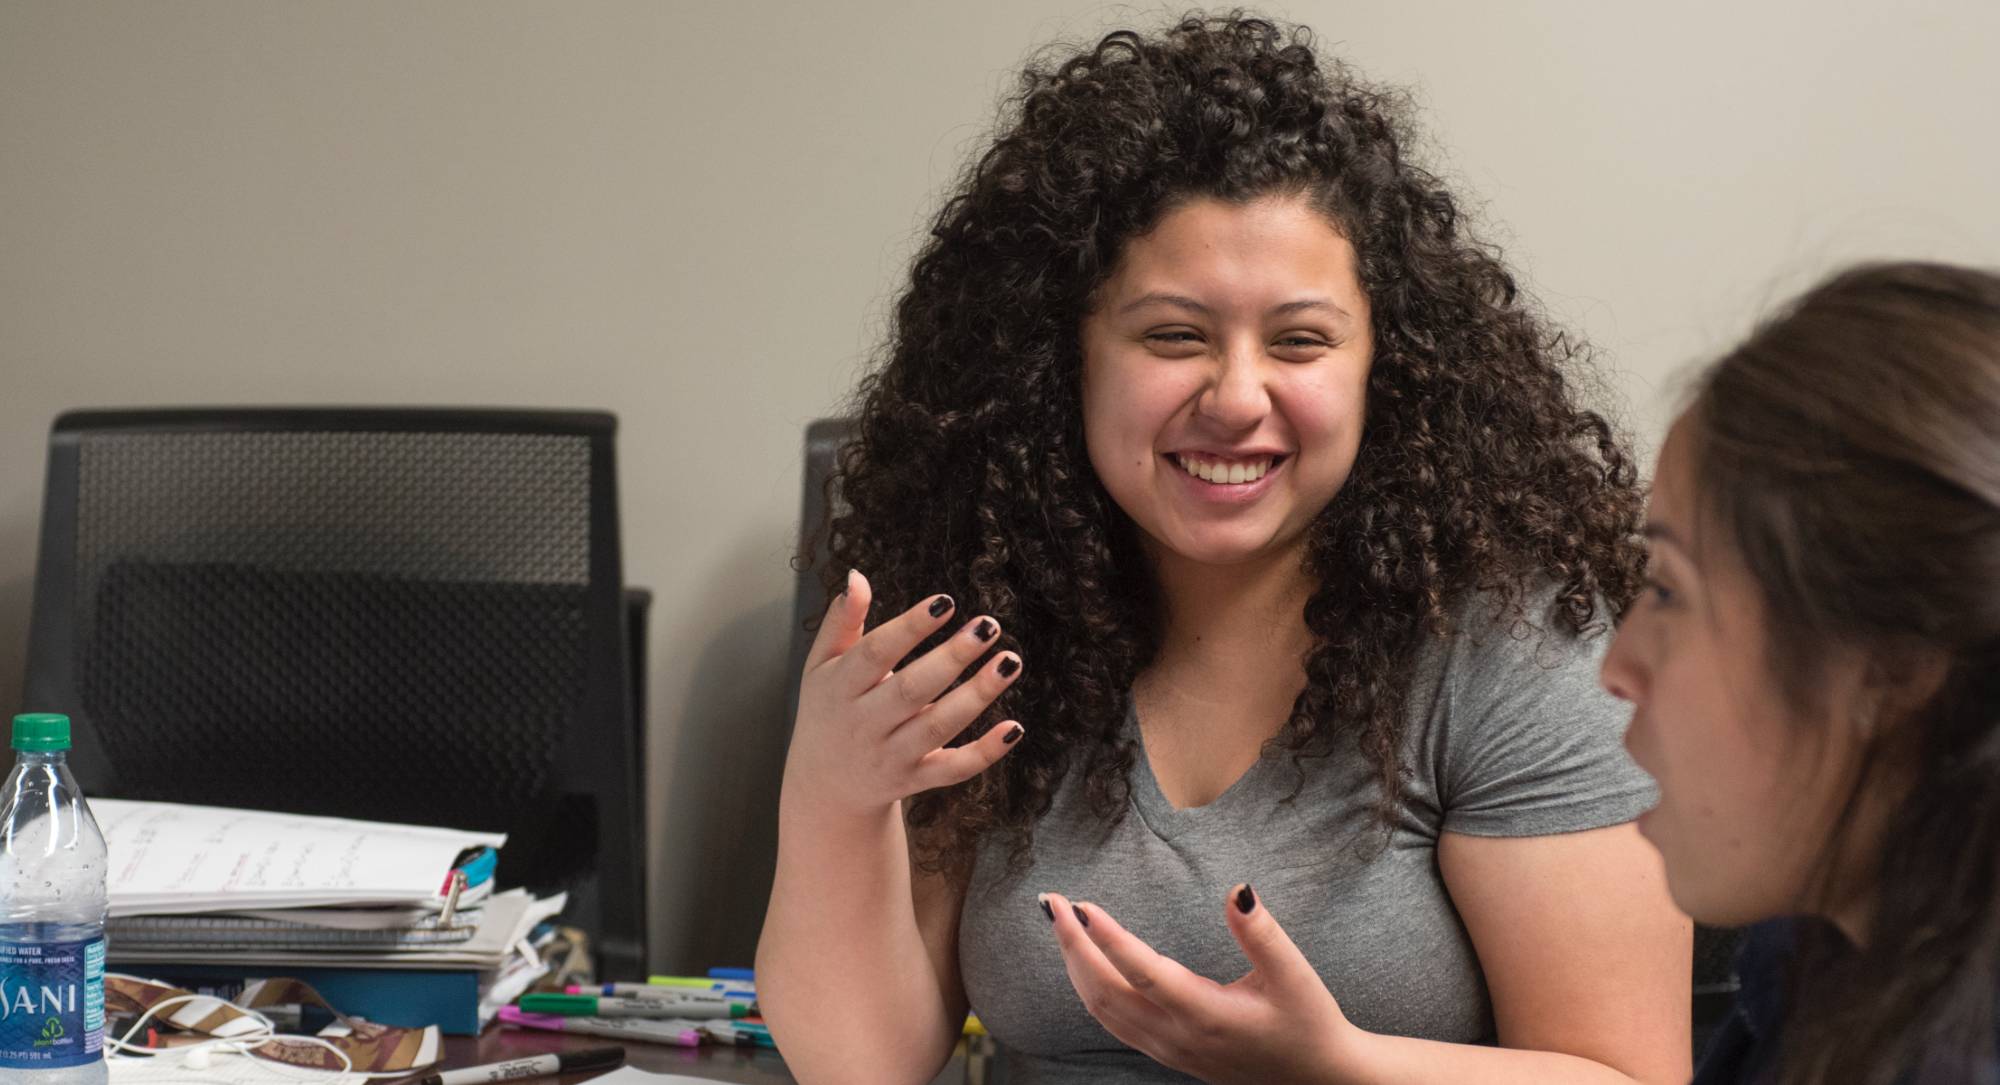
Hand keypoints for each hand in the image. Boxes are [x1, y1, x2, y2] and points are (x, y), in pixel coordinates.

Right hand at [781, 569, 1025, 821]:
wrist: (825, 786)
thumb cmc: (829, 709)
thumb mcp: (821, 664)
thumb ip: (842, 621)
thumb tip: (857, 577)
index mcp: (839, 687)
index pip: (876, 653)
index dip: (910, 627)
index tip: (945, 602)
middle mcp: (864, 724)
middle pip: (911, 689)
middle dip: (952, 657)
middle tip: (988, 626)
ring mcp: (891, 755)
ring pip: (938, 726)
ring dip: (977, 695)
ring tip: (1009, 662)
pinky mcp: (915, 779)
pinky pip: (953, 769)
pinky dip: (985, 753)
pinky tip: (1014, 728)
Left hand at [1040, 886, 1368, 1084]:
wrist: (1318, 1077)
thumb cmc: (1307, 1021)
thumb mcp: (1294, 974)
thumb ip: (1261, 932)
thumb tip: (1237, 888)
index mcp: (1206, 1014)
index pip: (1141, 972)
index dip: (1106, 938)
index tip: (1080, 903)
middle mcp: (1177, 1037)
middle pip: (1103, 991)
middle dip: (1072, 944)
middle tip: (1051, 901)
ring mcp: (1168, 1050)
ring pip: (1100, 1010)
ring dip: (1074, 965)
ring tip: (1059, 922)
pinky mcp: (1167, 1053)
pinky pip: (1112, 1022)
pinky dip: (1088, 988)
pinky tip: (1083, 961)